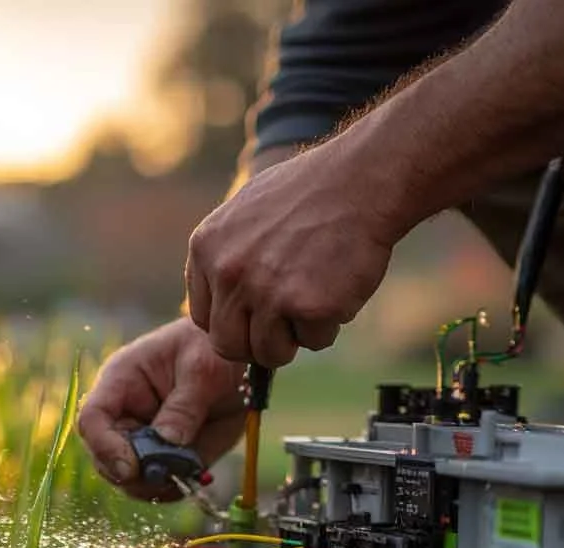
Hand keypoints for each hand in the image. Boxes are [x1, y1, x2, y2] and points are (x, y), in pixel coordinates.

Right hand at [77, 318, 247, 500]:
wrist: (237, 361)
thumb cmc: (212, 350)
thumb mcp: (203, 370)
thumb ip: (184, 406)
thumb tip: (168, 442)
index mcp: (121, 382)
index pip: (93, 419)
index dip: (104, 446)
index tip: (132, 468)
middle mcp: (123, 414)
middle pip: (104, 457)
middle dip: (132, 474)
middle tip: (168, 475)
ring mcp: (143, 439)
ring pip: (129, 479)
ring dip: (154, 485)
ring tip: (187, 473)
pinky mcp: (165, 457)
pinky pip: (158, 485)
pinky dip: (174, 489)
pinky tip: (194, 478)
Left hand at [184, 142, 402, 367]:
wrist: (360, 179)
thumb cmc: (309, 192)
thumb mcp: (243, 212)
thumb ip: (224, 256)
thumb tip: (219, 303)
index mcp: (206, 249)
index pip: (203, 318)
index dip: (233, 324)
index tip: (256, 318)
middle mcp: (228, 274)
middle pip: (228, 345)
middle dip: (257, 343)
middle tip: (286, 325)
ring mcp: (266, 292)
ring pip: (269, 352)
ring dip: (294, 338)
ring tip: (315, 300)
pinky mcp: (308, 306)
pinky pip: (314, 341)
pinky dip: (330, 324)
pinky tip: (338, 287)